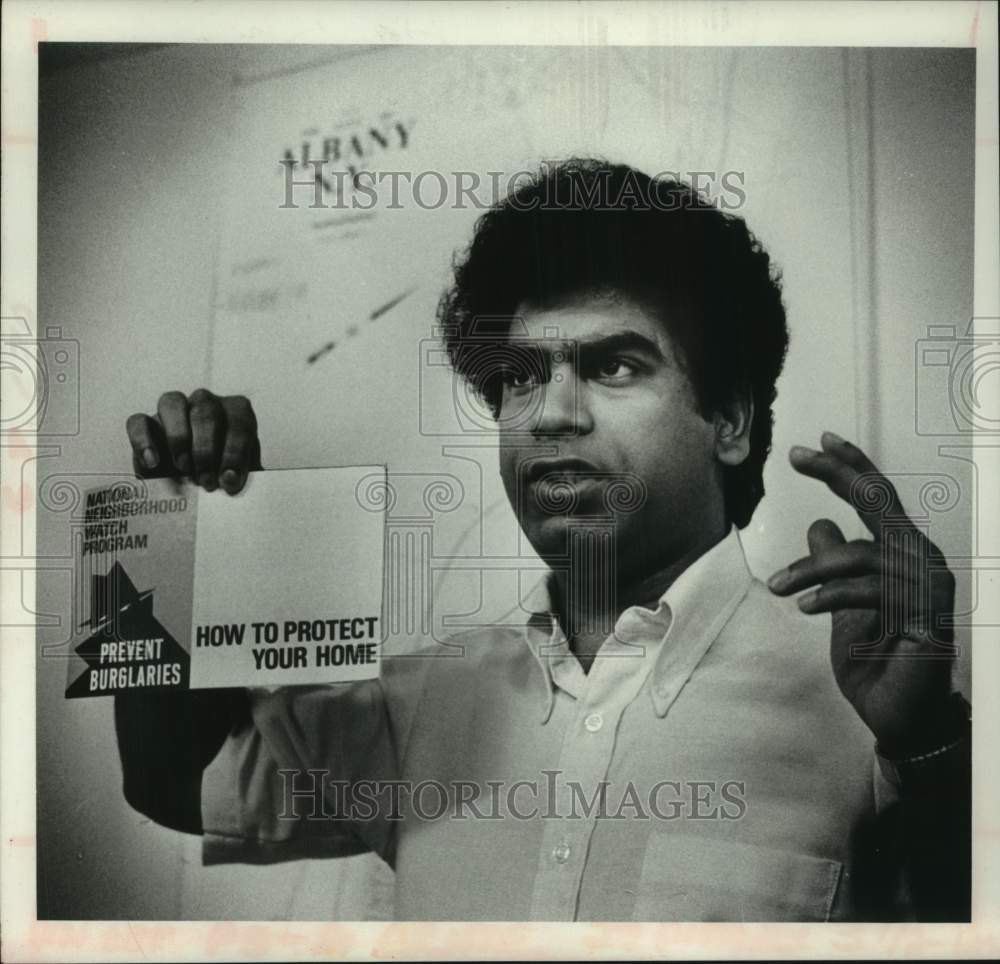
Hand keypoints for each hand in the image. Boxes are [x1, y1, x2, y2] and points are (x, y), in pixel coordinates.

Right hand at [126, 389, 261, 494]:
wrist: (199, 486)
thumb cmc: (224, 477)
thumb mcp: (239, 476)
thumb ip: (237, 474)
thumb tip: (229, 479)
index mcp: (236, 412)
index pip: (239, 420)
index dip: (235, 451)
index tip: (229, 480)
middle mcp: (206, 403)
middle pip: (205, 410)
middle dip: (206, 450)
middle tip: (207, 481)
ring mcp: (175, 409)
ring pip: (171, 403)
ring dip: (178, 437)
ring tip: (183, 467)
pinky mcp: (147, 424)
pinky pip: (138, 421)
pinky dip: (143, 441)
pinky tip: (152, 463)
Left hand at [767, 431, 956, 757]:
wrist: (899, 717)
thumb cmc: (876, 661)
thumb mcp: (842, 604)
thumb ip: (835, 564)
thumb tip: (819, 524)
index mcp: (903, 554)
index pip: (878, 500)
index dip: (851, 468)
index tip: (818, 443)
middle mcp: (921, 560)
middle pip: (880, 502)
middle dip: (838, 474)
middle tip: (796, 456)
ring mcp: (927, 587)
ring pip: (861, 555)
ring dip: (810, 570)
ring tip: (777, 588)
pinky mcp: (924, 615)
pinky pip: (869, 592)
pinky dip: (832, 597)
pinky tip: (807, 608)